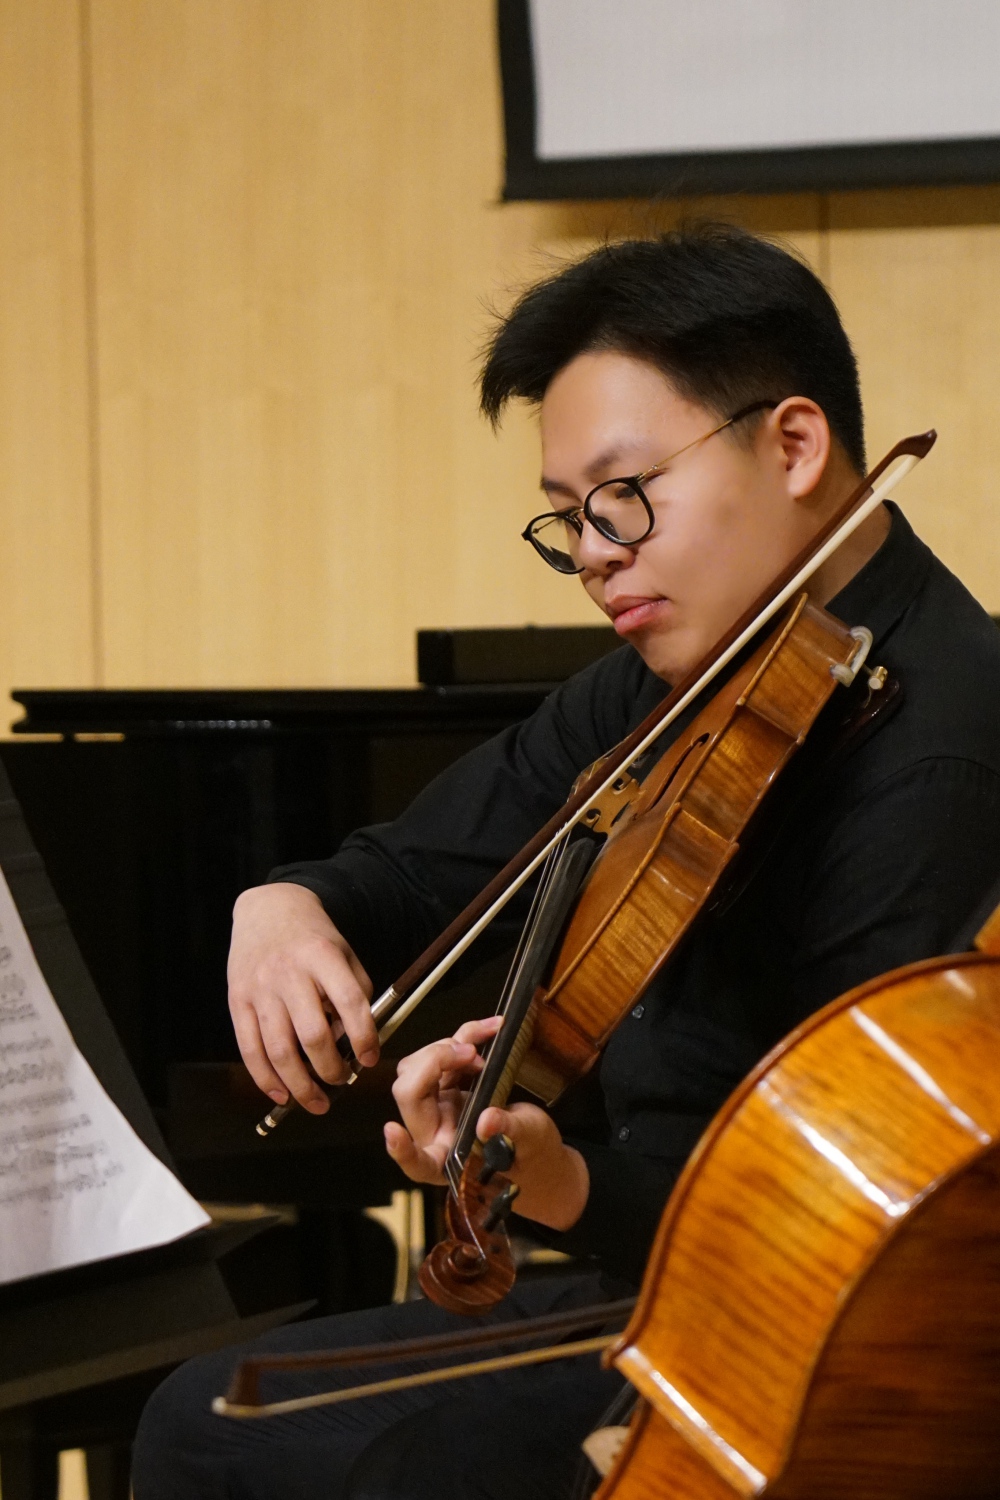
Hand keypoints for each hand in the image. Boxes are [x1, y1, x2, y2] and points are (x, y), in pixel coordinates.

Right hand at [228, 883, 377, 1112]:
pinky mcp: (237, 1001)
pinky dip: (266, 1079)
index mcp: (323, 956)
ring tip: (316, 1102)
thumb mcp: (345, 953)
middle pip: (313, 1034)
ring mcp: (259, 988)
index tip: (369, 1060)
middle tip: (340, 1081)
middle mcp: (289, 973)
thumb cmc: (313, 939)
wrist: (267, 910)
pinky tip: (282, 1095)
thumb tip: (356, 1044)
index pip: (350, 1002)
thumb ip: (355, 994)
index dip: (364, 1037)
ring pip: (279, 1050)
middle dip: (330, 1069)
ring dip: (300, 1085)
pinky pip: (249, 1049)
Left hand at [385, 1017, 589, 1232]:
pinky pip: (445, 1053)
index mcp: (448, 1158)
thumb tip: (487, 1120)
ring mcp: (439, 1104)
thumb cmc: (529, 1148)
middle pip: (410, 1093)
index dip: (402, 1150)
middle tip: (471, 1055)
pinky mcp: (449, 1083)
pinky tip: (489, 1028)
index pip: (417, 1162)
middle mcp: (435, 1130)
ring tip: (486, 1041)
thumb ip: (507, 1130)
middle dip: (433, 1064)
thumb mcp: (527, 1140)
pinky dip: (467, 1036)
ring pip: (420, 1067)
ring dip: (449, 1045)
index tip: (392, 1131)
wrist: (533, 1137)